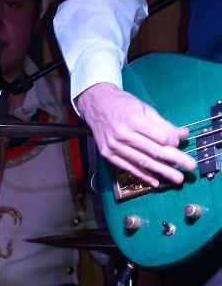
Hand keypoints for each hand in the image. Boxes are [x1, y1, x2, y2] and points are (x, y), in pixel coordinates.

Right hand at [77, 83, 195, 185]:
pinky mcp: (108, 154)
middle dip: (175, 160)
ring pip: (143, 162)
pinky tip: (155, 181)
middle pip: (154, 151)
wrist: (95, 105)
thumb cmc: (121, 104)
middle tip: (190, 167)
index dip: (173, 143)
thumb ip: (163, 124)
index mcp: (133, 119)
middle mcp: (123, 134)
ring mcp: (114, 146)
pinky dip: (143, 175)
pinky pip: (129, 167)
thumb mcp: (144, 108)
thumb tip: (182, 135)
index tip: (178, 144)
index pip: (160, 137)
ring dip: (162, 171)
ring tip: (177, 178)